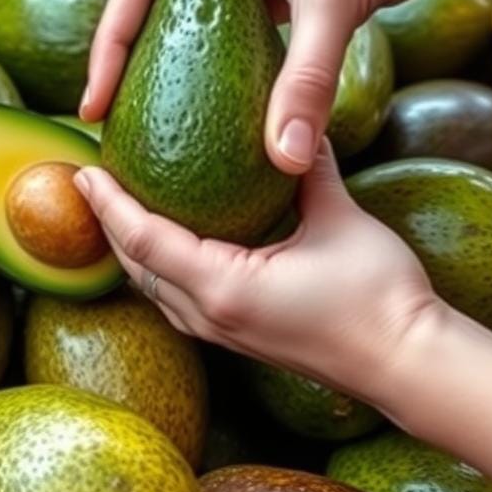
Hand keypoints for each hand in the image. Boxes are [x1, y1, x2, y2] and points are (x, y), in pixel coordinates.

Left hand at [76, 143, 435, 392]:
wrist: (407, 364)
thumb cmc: (379, 298)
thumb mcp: (339, 221)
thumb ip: (309, 171)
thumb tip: (295, 127)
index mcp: (223, 286)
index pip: (143, 239)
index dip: (109, 204)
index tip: (84, 170)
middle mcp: (210, 315)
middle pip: (135, 266)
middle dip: (107, 224)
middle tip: (92, 180)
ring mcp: (220, 332)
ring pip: (152, 287)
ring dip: (129, 247)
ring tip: (119, 207)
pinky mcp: (234, 336)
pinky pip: (175, 299)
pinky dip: (158, 266)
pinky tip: (167, 241)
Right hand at [81, 0, 491, 174]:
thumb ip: (307, 80)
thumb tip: (284, 159)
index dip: (107, 47)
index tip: (95, 105)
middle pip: (155, 9)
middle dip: (132, 65)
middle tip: (117, 125)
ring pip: (198, 28)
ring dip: (178, 72)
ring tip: (157, 126)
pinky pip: (243, 39)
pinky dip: (230, 74)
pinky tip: (224, 115)